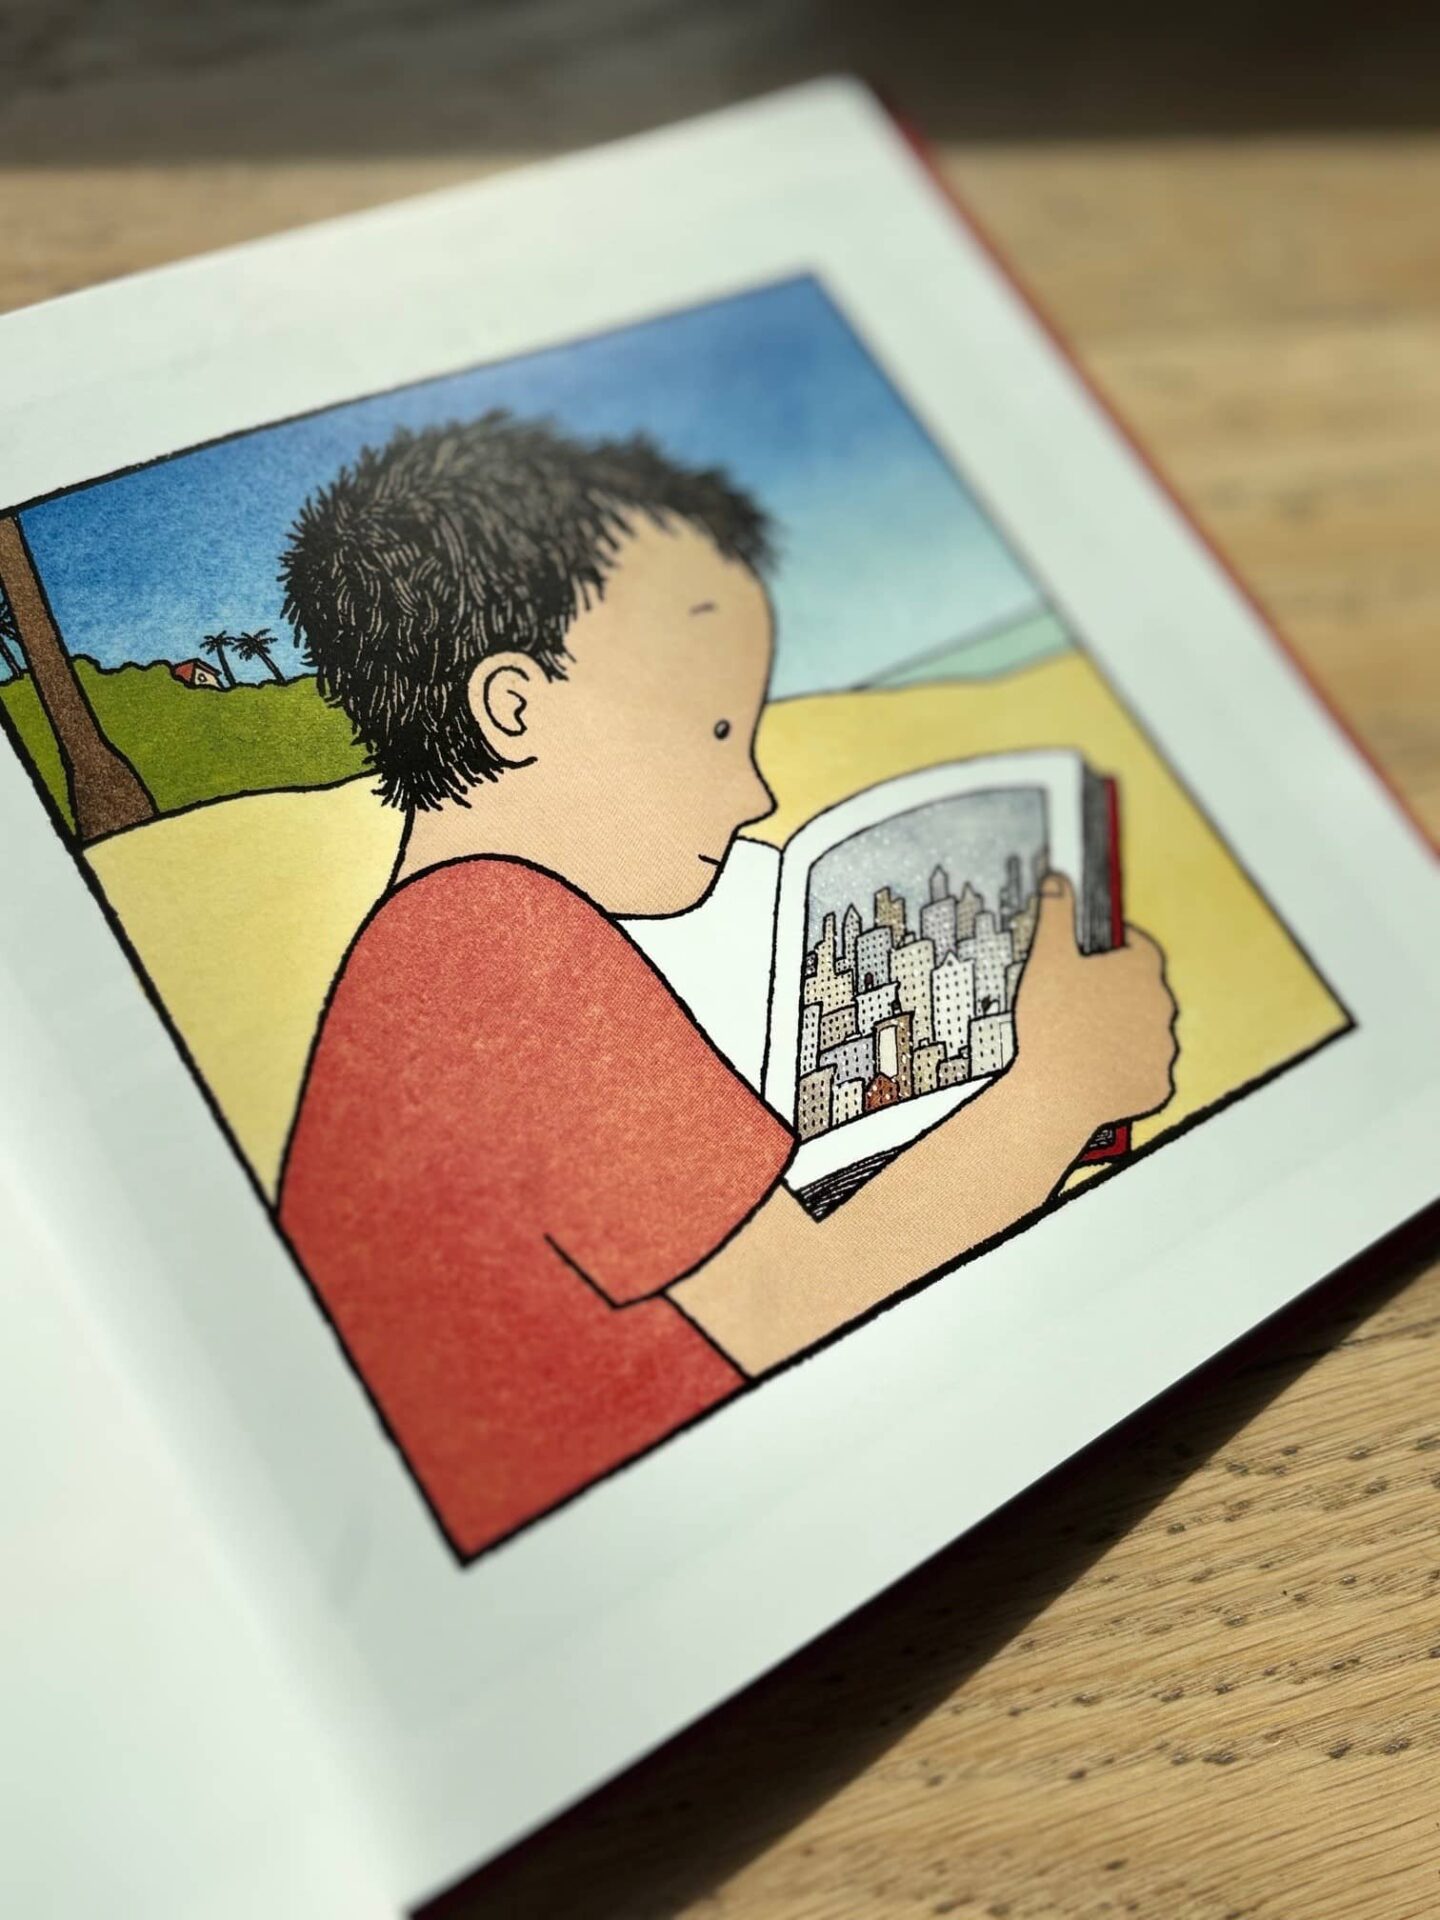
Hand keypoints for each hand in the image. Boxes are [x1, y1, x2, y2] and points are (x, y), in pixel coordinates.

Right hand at [1012, 872, 1176, 1131]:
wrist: (1049, 1096)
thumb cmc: (1048, 1023)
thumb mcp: (1046, 958)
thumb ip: (1056, 913)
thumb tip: (1058, 878)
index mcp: (1142, 970)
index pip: (1139, 947)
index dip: (1116, 947)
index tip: (1093, 955)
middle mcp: (1162, 1007)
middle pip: (1141, 992)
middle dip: (1116, 994)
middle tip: (1077, 1003)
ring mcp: (1162, 1050)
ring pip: (1143, 1033)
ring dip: (1122, 1033)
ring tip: (1082, 1041)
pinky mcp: (1157, 1086)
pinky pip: (1142, 1073)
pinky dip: (1124, 1072)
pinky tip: (1094, 1073)